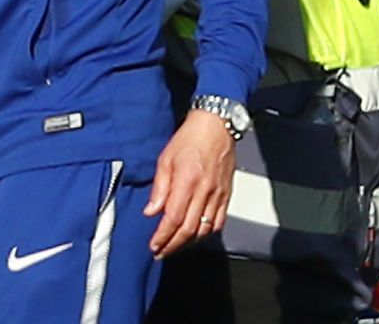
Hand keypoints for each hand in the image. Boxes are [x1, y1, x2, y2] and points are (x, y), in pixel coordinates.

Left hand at [143, 109, 233, 258]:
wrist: (216, 126)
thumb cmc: (190, 138)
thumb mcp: (165, 159)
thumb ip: (159, 188)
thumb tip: (151, 211)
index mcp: (187, 181)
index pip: (173, 218)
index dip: (163, 236)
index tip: (154, 245)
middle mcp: (204, 191)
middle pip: (189, 229)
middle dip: (173, 245)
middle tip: (161, 252)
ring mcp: (218, 195)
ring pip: (204, 229)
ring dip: (188, 243)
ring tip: (175, 246)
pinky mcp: (226, 195)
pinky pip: (218, 222)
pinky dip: (207, 233)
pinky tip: (196, 235)